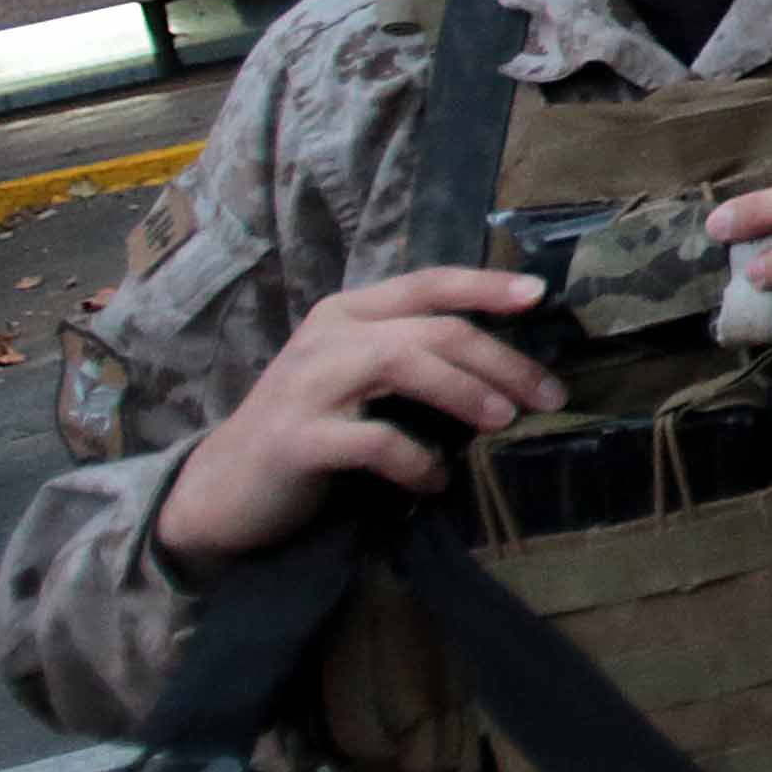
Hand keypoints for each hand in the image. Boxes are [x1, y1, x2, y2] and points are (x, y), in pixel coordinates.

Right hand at [152, 268, 562, 567]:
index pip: (427, 283)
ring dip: (465, 391)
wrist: (223, 488)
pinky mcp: (296, 439)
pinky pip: (372, 439)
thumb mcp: (358, 381)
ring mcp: (307, 384)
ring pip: (403, 363)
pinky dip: (416, 460)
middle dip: (500, 359)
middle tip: (549, 394)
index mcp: (347, 314)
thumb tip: (507, 371)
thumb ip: (413, 361)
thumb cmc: (309, 431)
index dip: (485, 285)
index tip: (540, 295)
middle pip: (432, 329)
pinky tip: (434, 481)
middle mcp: (327, 336)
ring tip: (504, 421)